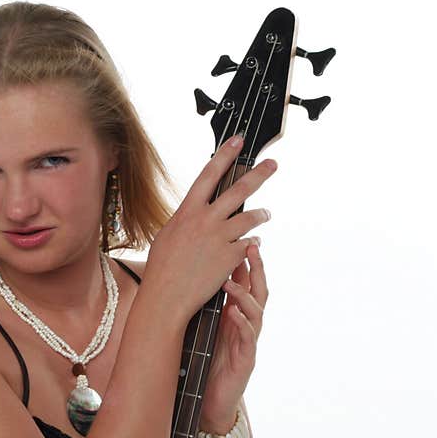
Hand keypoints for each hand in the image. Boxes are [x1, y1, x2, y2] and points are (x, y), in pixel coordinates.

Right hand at [143, 134, 275, 324]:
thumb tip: (197, 211)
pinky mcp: (230, 257)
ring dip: (262, 215)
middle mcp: (205, 220)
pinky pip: (250, 244)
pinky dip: (253, 244)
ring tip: (266, 214)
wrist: (167, 296)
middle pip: (238, 190)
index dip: (225, 155)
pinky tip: (253, 246)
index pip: (208, 174)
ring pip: (251, 218)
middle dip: (259, 174)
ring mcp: (219, 238)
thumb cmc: (162, 269)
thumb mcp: (168, 235)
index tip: (238, 141)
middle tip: (273, 164)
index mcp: (187, 212)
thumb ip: (186, 220)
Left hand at [198, 242, 267, 431]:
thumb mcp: (204, 326)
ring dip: (245, 295)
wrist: (209, 399)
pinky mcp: (246, 361)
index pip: (246, 282)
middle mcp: (247, 325)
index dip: (245, 261)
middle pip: (258, 291)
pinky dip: (241, 324)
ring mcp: (248, 342)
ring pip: (256, 313)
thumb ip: (206, 303)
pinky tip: (233, 313)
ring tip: (232, 281)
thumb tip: (194, 272)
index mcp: (236, 314)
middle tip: (250, 247)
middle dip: (256, 269)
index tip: (240, 237)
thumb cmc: (206, 360)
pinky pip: (247, 339)